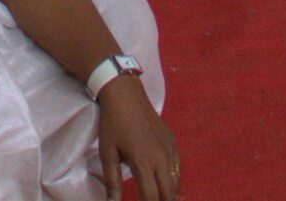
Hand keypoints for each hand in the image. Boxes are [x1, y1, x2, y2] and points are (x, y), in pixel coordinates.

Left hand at [96, 74, 178, 200]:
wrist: (125, 95)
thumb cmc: (113, 124)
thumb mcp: (107, 153)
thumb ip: (112, 181)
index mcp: (143, 162)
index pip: (151, 196)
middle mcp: (161, 158)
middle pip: (169, 193)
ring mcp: (169, 149)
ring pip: (176, 181)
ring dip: (170, 193)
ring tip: (160, 198)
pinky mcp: (173, 142)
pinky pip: (178, 167)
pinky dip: (174, 179)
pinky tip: (165, 183)